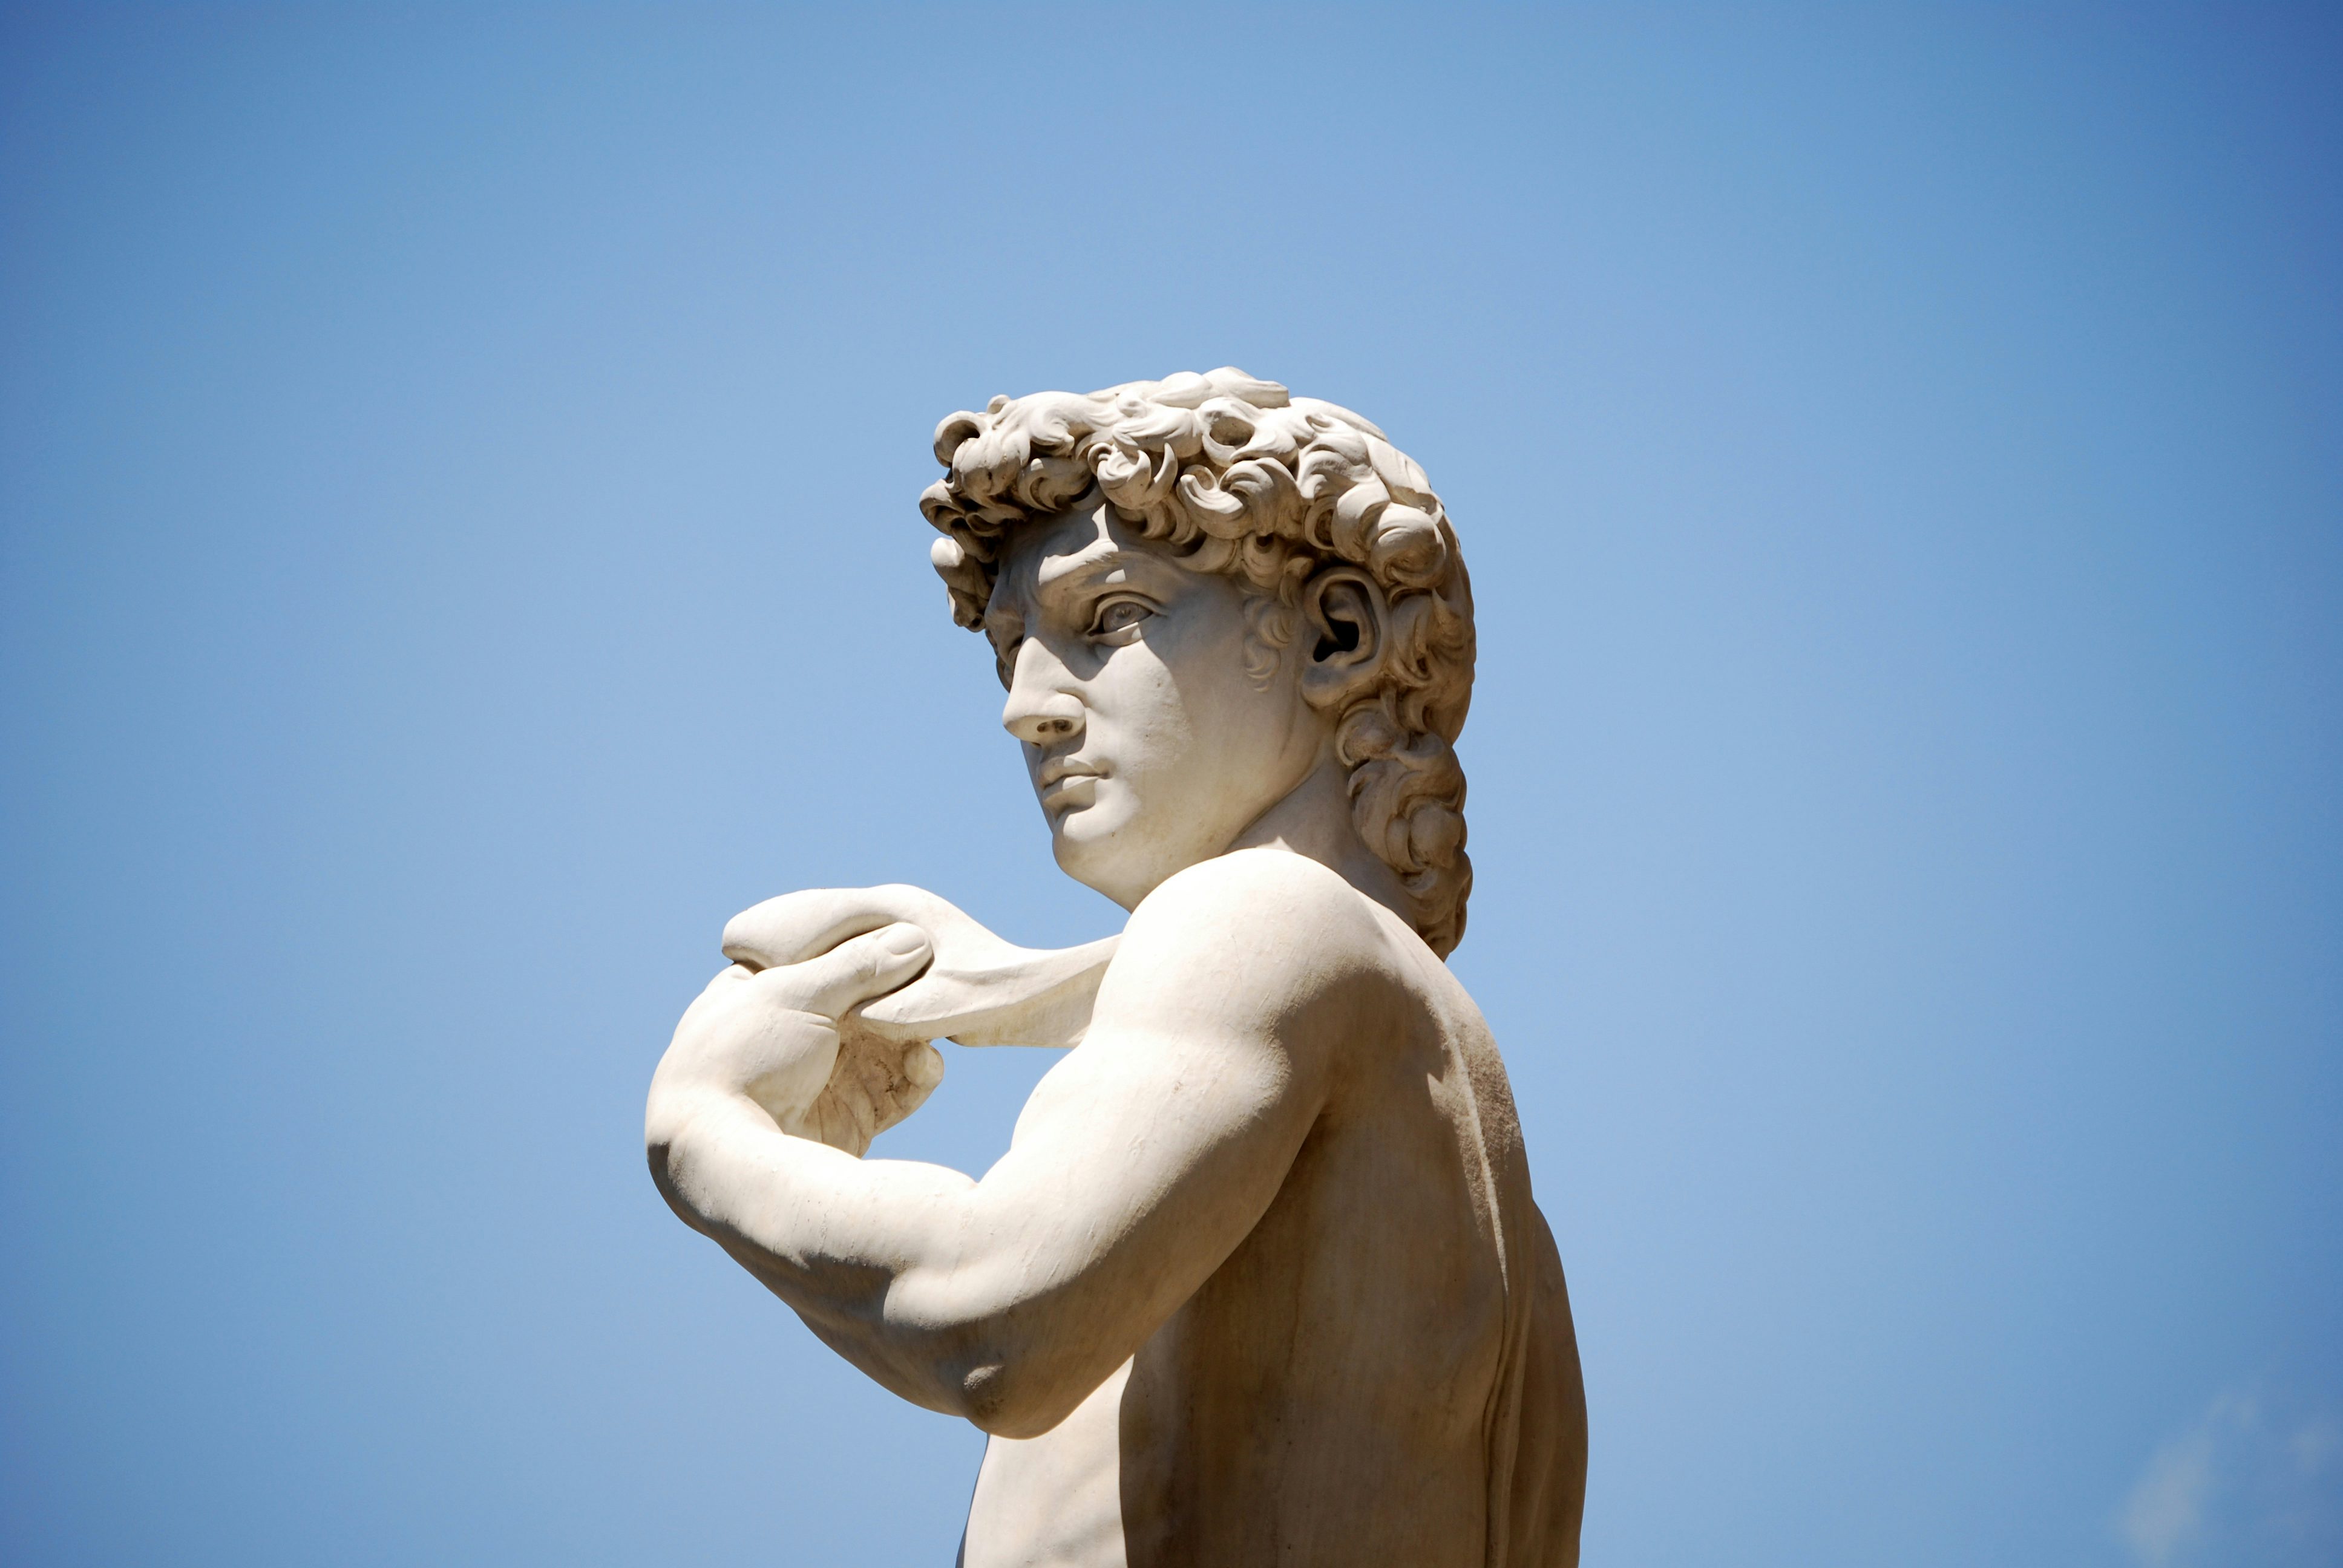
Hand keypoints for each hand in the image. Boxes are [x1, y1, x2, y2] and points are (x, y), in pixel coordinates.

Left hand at [648, 922, 944, 1157]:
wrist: (726, 1157)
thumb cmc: (744, 1059)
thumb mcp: (797, 993)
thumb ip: (859, 965)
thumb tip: (916, 937)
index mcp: (770, 986)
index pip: (836, 954)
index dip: (877, 946)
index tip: (918, 937)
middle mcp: (800, 1029)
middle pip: (872, 998)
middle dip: (906, 993)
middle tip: (938, 983)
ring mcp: (827, 1074)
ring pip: (892, 1042)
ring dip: (917, 1034)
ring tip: (931, 1028)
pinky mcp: (852, 1116)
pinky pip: (899, 1088)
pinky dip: (919, 1076)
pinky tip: (927, 1065)